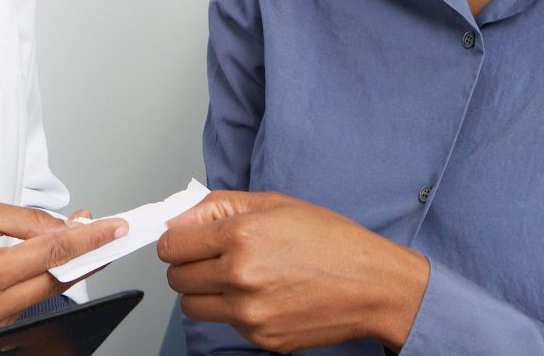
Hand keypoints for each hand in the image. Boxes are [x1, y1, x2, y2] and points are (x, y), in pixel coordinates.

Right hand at [0, 198, 126, 355]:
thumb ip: (25, 221)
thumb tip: (65, 227)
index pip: (52, 254)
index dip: (89, 239)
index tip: (116, 227)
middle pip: (56, 279)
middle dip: (88, 253)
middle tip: (111, 229)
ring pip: (44, 290)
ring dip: (68, 263)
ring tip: (85, 235)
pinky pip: (27, 298)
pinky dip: (44, 275)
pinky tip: (54, 255)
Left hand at [157, 191, 428, 352]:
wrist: (371, 283)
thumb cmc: (328, 238)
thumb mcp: (270, 203)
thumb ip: (216, 206)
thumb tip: (178, 217)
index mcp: (239, 237)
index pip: (172, 246)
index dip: (175, 239)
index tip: (183, 238)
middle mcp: (240, 277)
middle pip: (176, 277)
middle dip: (187, 264)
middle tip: (209, 254)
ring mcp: (250, 314)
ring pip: (192, 306)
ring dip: (202, 290)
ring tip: (231, 274)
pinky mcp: (262, 339)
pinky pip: (224, 324)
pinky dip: (231, 310)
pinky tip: (259, 292)